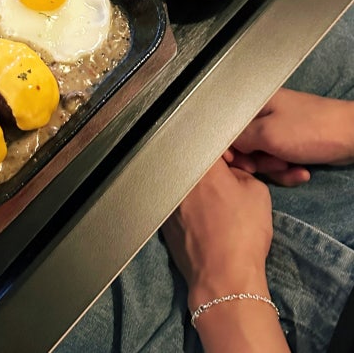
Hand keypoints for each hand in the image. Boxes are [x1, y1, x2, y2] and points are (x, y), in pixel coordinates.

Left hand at [161, 159, 272, 306]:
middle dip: (210, 167)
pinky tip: (203, 218)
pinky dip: (188, 203)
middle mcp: (177, 177)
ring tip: (215, 202)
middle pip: (193, 160)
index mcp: (200, 164)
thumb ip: (241, 171)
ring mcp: (166, 198)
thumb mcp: (257, 191)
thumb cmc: (243, 233)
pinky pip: (176, 200)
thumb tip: (231, 173)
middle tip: (226, 180)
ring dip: (198, 184)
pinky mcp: (162, 219)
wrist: (224, 277)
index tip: (235, 162)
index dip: (226, 150)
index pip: (211, 142)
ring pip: (183, 180)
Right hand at [225, 89, 353, 185]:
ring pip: (261, 156)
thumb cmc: (309, 129)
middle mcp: (262, 114)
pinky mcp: (291, 144)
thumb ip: (239, 138)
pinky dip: (287, 170)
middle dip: (256, 161)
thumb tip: (227, 147)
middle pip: (243, 144)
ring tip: (290, 168)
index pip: (227, 127)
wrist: (351, 137)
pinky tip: (300, 172)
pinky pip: (278, 161)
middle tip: (272, 165)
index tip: (237, 162)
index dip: (229, 148)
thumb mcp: (267, 134)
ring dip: (275, 169)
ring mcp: (278, 129)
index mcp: (253, 104)